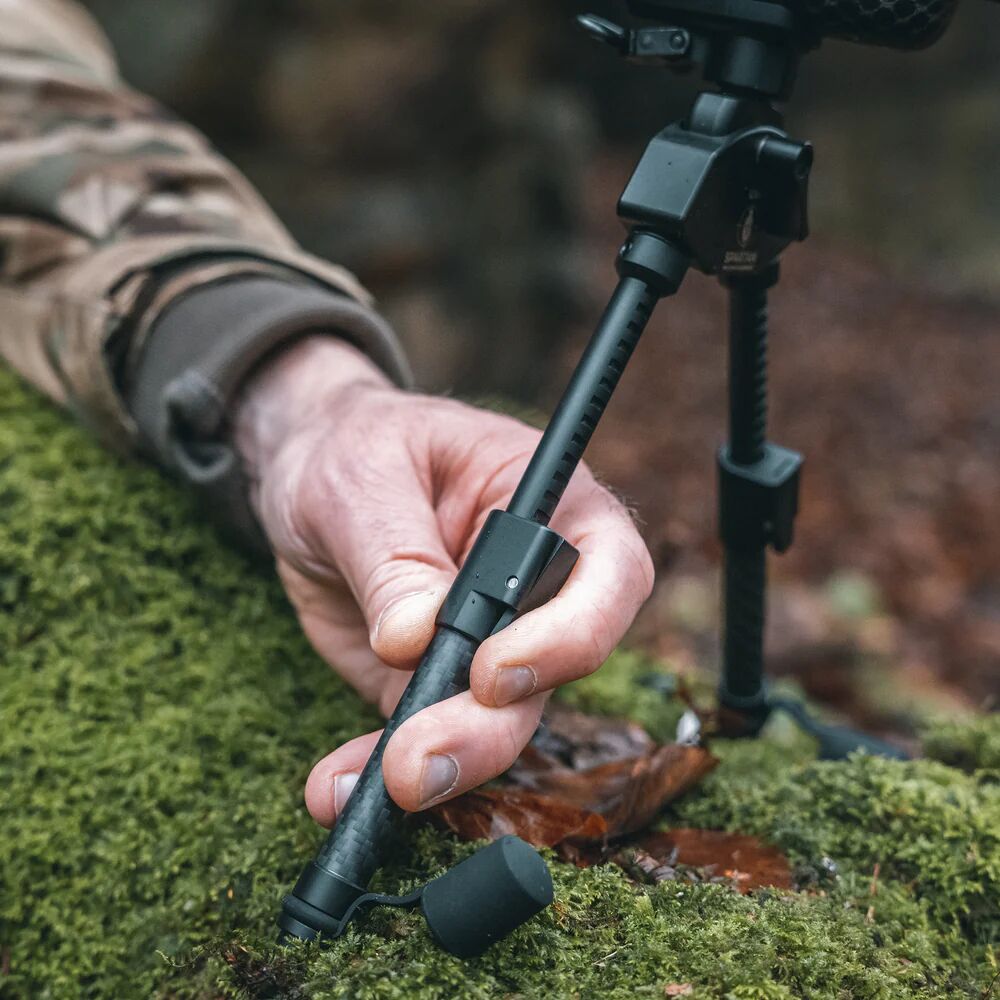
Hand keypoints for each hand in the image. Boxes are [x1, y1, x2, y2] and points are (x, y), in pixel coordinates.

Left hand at [235, 335, 653, 823]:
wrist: (308, 471)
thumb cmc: (354, 447)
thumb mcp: (363, 475)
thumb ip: (393, 553)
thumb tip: (413, 638)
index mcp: (549, 505)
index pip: (609, 572)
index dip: (571, 634)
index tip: (492, 670)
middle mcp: (536, 583)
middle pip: (554, 670)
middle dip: (491, 726)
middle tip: (417, 762)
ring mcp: (488, 641)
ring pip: (498, 721)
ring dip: (439, 762)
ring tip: (368, 786)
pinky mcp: (435, 682)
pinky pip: (426, 735)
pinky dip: (379, 767)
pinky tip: (336, 786)